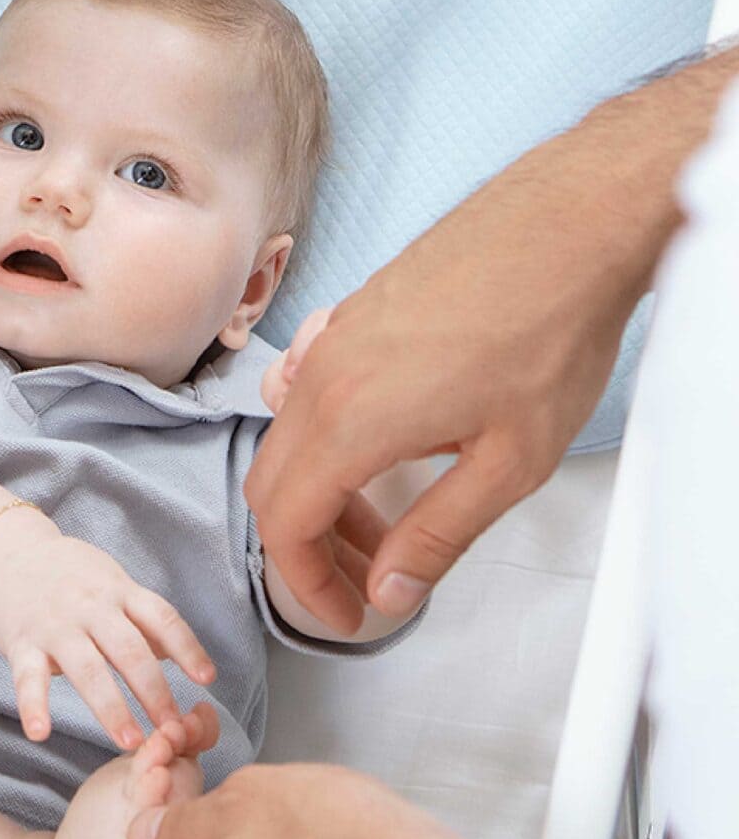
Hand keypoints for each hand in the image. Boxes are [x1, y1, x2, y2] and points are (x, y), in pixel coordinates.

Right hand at [0, 509, 216, 749]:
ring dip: (111, 708)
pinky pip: (28, 678)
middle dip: (154, 692)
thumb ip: (145, 621)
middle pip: (129, 649)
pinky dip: (33, 706)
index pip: (162, 618)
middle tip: (173, 729)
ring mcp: (55, 625)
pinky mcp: (21, 643)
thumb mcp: (113, 586)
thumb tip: (188, 659)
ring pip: (88, 669)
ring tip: (132, 743)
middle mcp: (91, 606)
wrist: (8, 557)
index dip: (187, 648)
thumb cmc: (71, 578)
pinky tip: (40, 733)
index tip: (207, 679)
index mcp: (120, 592)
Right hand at [246, 131, 644, 630]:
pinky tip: (388, 434)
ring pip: (290, 433)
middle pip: (272, 483)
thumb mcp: (508, 462)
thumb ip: (438, 535)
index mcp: (349, 420)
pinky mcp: (354, 311)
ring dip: (322, 488)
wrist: (566, 227)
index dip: (307, 584)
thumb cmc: (547, 326)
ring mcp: (334, 336)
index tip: (347, 611)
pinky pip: (309, 384)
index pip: (284, 524)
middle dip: (312, 545)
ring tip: (387, 513)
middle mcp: (323, 374)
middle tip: (370, 576)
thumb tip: (391, 588)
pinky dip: (329, 432)